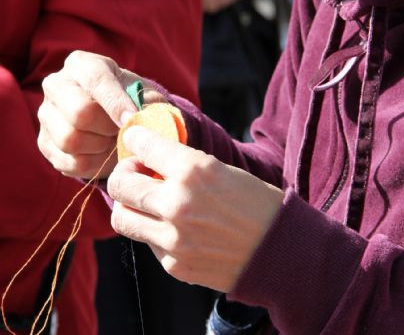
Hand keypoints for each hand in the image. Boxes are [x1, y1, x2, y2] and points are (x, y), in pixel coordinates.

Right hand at [37, 50, 164, 178]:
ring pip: (70, 140)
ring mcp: (46, 115)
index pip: (96, 81)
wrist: (113, 120)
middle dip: (108, 128)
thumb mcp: (143, 93)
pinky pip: (70, 162)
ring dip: (100, 148)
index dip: (116, 103)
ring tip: (114, 142)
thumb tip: (144, 119)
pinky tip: (103, 155)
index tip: (133, 119)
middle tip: (123, 132)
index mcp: (81, 64)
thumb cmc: (129, 101)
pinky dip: (93, 164)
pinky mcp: (45, 143)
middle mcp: (56, 85)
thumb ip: (149, 103)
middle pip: (79, 112)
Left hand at [108, 126, 283, 291]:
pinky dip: (153, 232)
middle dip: (125, 172)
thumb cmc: (258, 205)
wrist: (282, 253)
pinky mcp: (174, 265)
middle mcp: (177, 204)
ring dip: (129, 205)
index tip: (135, 139)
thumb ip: (183, 163)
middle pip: (120, 183)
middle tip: (136, 173)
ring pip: (121, 217)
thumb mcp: (222, 169)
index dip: (135, 138)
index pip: (142, 145)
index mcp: (193, 171)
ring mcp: (173, 239)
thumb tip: (151, 155)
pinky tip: (174, 228)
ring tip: (147, 202)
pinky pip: (147, 243)